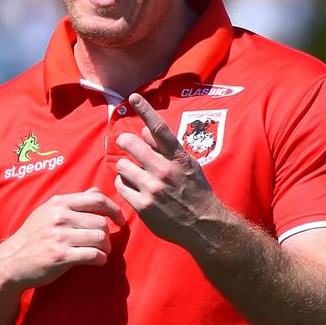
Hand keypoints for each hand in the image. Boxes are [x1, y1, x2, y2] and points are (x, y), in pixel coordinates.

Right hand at [0, 187, 122, 292]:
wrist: (12, 261)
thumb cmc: (33, 237)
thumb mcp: (48, 212)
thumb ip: (73, 202)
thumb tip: (97, 191)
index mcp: (58, 203)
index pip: (97, 199)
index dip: (114, 209)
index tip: (120, 220)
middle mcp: (60, 216)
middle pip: (101, 221)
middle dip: (108, 235)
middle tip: (105, 244)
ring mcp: (60, 236)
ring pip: (100, 238)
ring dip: (106, 248)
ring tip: (101, 253)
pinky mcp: (61, 255)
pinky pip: (93, 255)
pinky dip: (100, 260)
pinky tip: (97, 261)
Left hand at [114, 93, 228, 250]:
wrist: (205, 226)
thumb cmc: (196, 192)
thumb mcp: (187, 166)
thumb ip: (165, 148)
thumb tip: (145, 128)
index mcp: (178, 158)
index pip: (159, 129)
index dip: (145, 110)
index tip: (133, 97)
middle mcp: (165, 171)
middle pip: (130, 143)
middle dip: (125, 142)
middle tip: (126, 144)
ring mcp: (153, 189)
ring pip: (122, 165)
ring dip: (125, 167)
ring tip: (134, 173)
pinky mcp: (143, 206)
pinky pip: (120, 186)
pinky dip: (124, 184)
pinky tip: (134, 188)